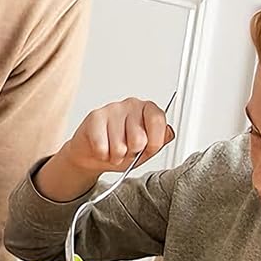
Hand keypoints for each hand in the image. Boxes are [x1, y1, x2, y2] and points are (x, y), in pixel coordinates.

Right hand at [37, 97, 173, 202]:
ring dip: (116, 156)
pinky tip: (102, 149)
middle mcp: (131, 105)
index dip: (154, 141)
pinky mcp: (95, 117)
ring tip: (113, 151)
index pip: (157, 120)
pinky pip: (102, 146)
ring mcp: (112, 109)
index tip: (149, 149)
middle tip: (127, 150)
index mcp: (148, 109)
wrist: (92, 155)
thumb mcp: (146, 150)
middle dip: (132, 152)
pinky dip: (102, 155)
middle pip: (139, 137)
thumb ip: (159, 141)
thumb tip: (168, 132)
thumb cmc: (120, 150)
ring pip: (119, 145)